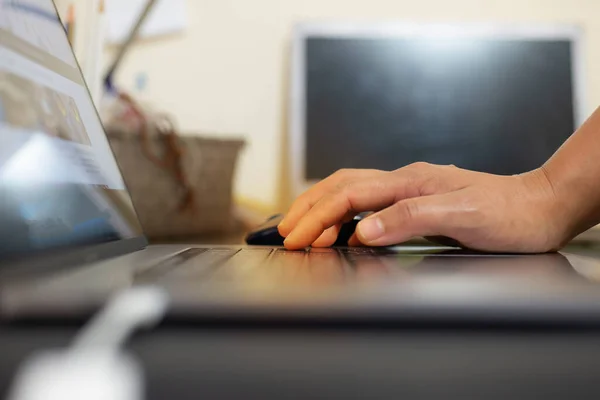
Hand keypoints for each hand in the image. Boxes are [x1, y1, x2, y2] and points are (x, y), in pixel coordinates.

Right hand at [278, 163, 569, 252]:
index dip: (317, 217)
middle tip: (284, 232)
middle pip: (341, 186)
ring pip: (350, 191)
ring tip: (300, 228)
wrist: (538, 207)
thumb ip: (410, 219)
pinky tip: (338, 230)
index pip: (349, 196)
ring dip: (320, 208)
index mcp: (410, 182)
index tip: (295, 238)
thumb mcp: (462, 217)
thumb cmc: (507, 213)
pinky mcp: (414, 201)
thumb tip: (362, 231)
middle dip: (308, 208)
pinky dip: (342, 215)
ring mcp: (408, 189)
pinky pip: (367, 203)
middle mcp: (404, 181)